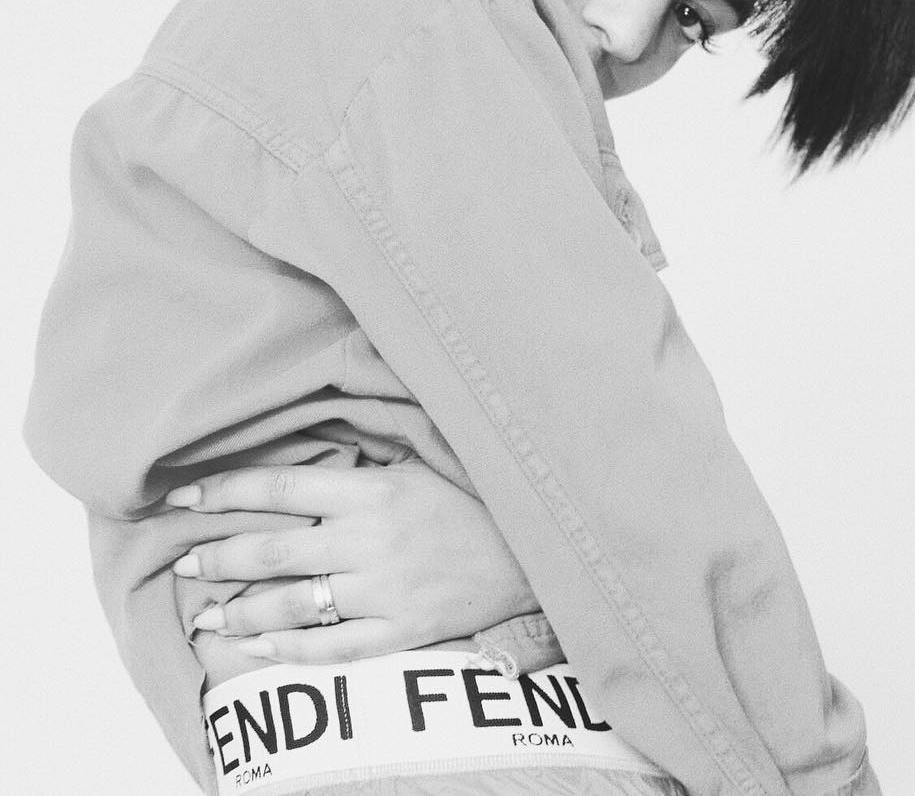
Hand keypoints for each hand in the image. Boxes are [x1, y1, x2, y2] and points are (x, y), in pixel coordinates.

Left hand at [167, 458, 539, 663]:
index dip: (226, 491)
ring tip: (206, 614)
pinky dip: (289, 651)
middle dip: (218, 557)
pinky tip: (255, 648)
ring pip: (293, 605)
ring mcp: (384, 589)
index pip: (281, 487)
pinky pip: (333, 647)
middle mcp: (370, 538)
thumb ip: (356, 470)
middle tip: (183, 563)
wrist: (528, 550)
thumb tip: (292, 469)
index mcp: (372, 489)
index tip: (186, 495)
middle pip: (274, 548)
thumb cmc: (467, 500)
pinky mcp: (401, 630)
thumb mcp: (413, 465)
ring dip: (241, 611)